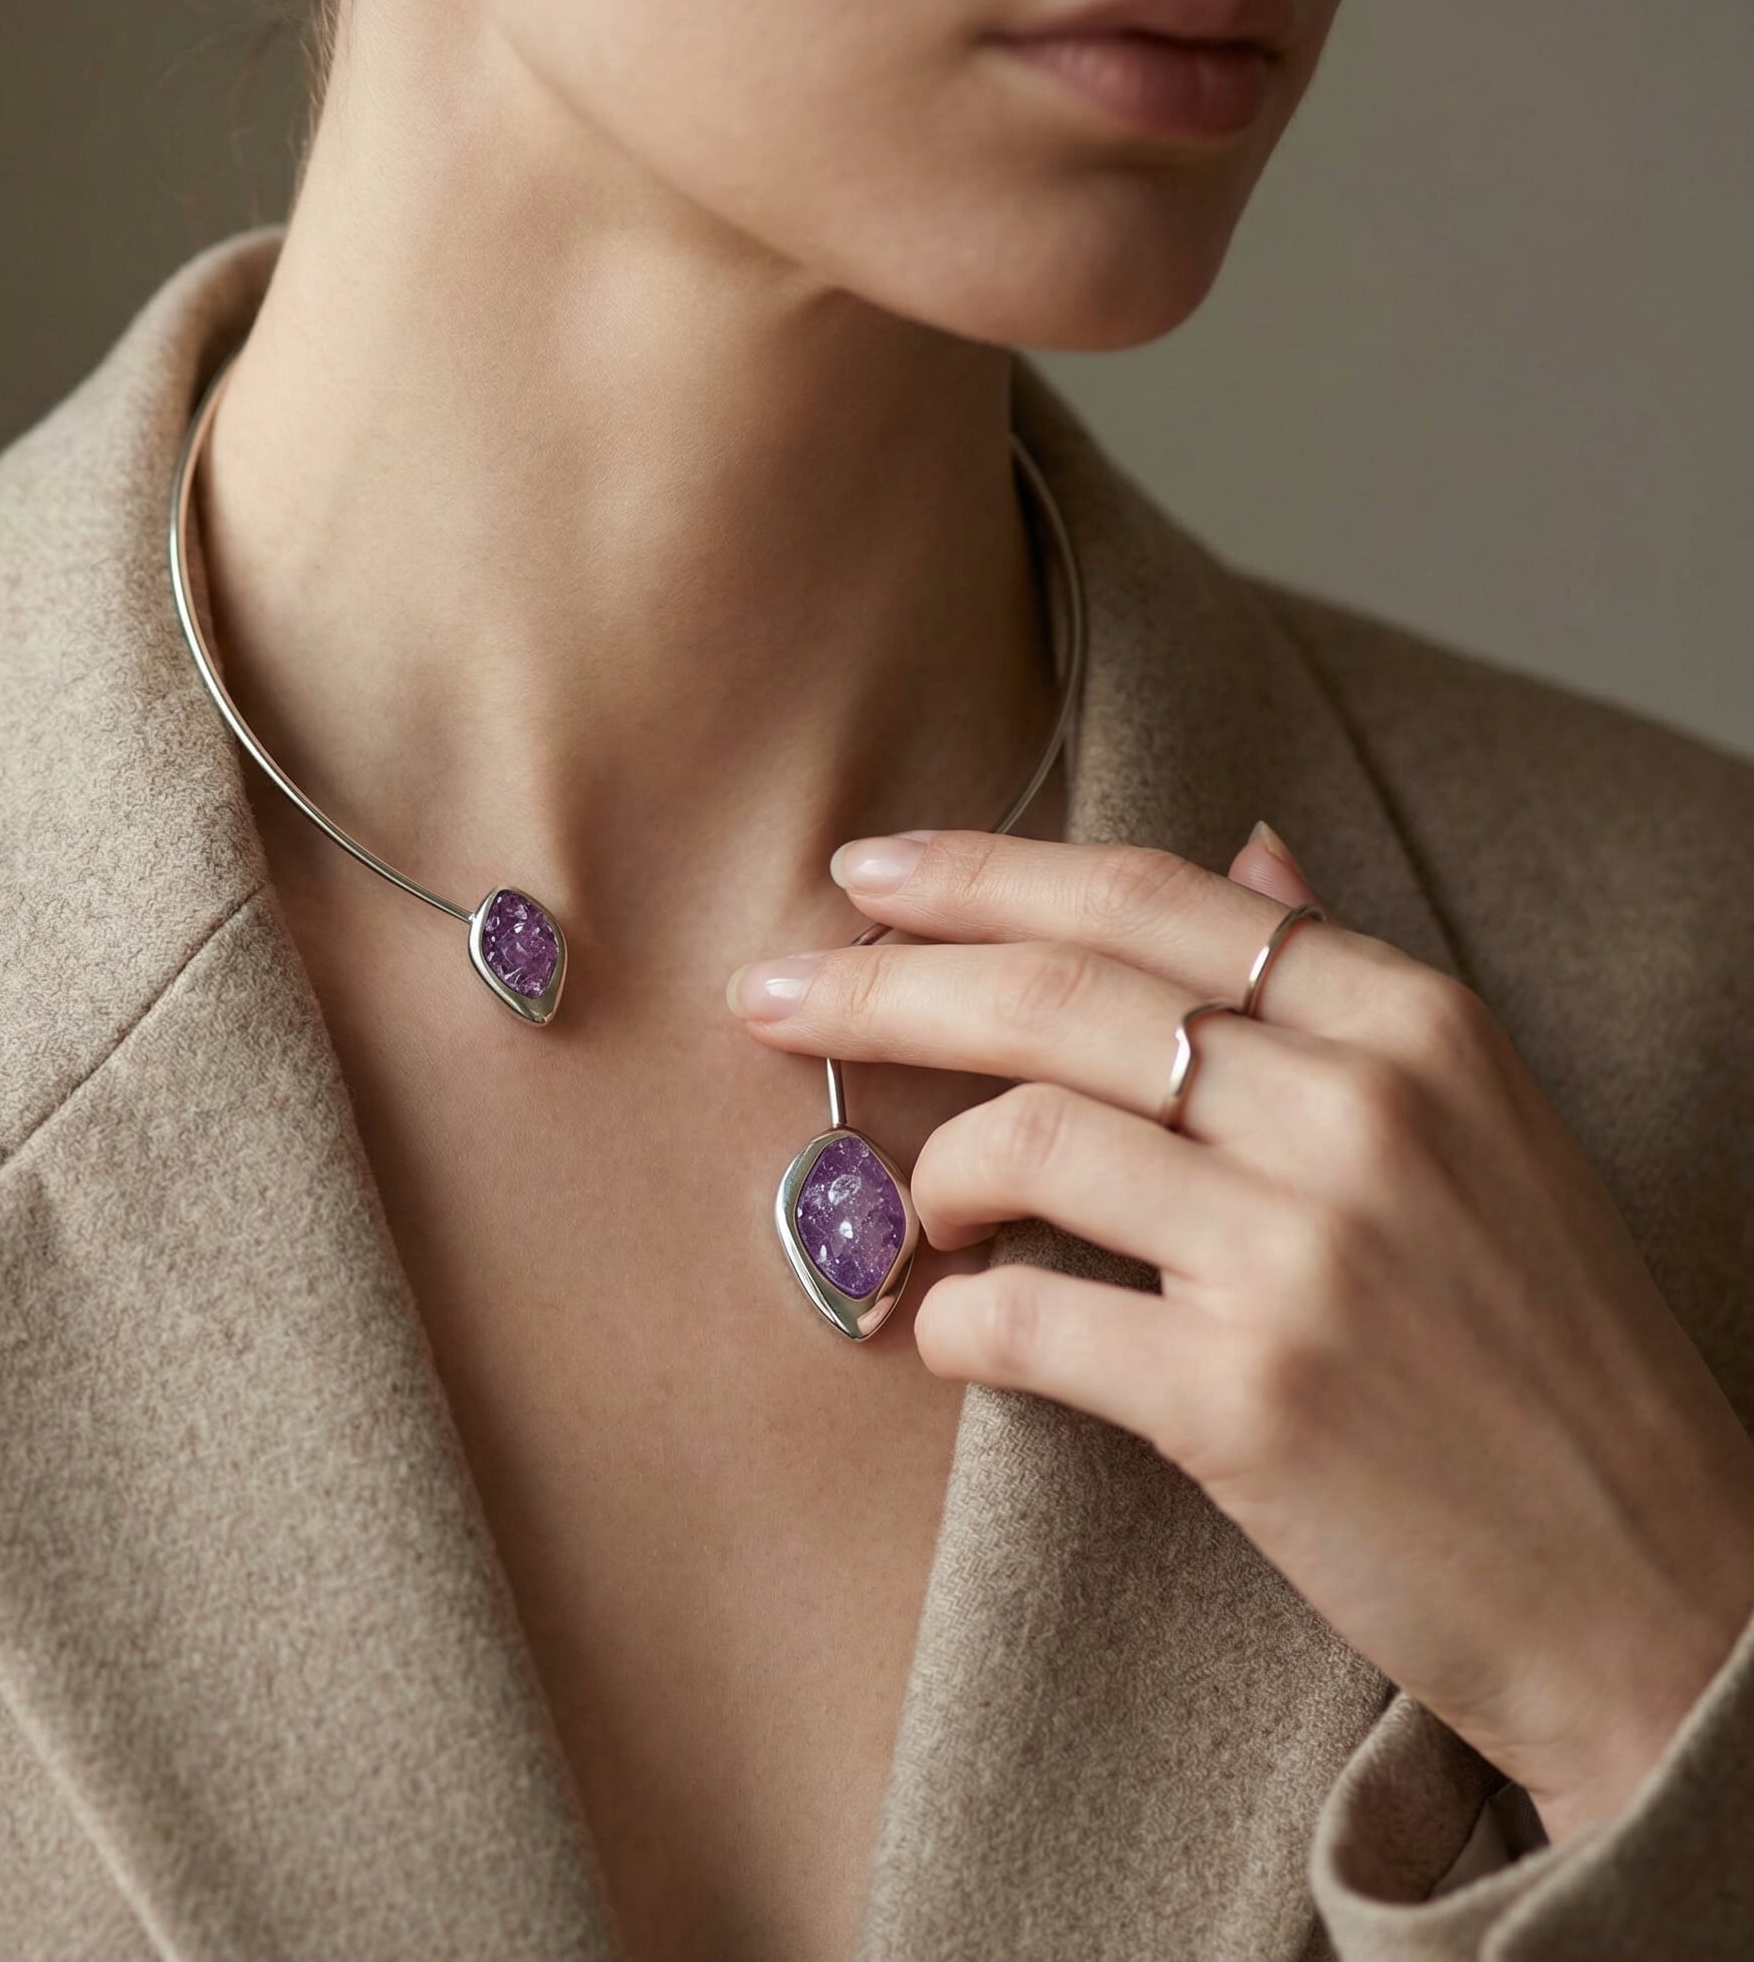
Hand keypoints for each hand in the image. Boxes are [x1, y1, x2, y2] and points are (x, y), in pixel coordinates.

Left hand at [725, 824, 1753, 1844]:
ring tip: (915, 1215)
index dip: (982, 874)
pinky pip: (1030, 1319)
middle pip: (1059, 994)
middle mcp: (1358, 1110)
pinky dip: (956, 1321)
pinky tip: (947, 1333)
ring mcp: (1304, 1251)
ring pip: (1028, 1140)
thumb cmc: (1544, 1346)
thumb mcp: (1479, 1121)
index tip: (863, 874)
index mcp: (1408, 1022)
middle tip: (765, 997)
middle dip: (881, 983)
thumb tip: (1251, 846)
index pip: (1147, 896)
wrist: (1661, 1581)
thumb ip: (1343, 980)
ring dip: (930, 1175)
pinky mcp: (1252, 1396)